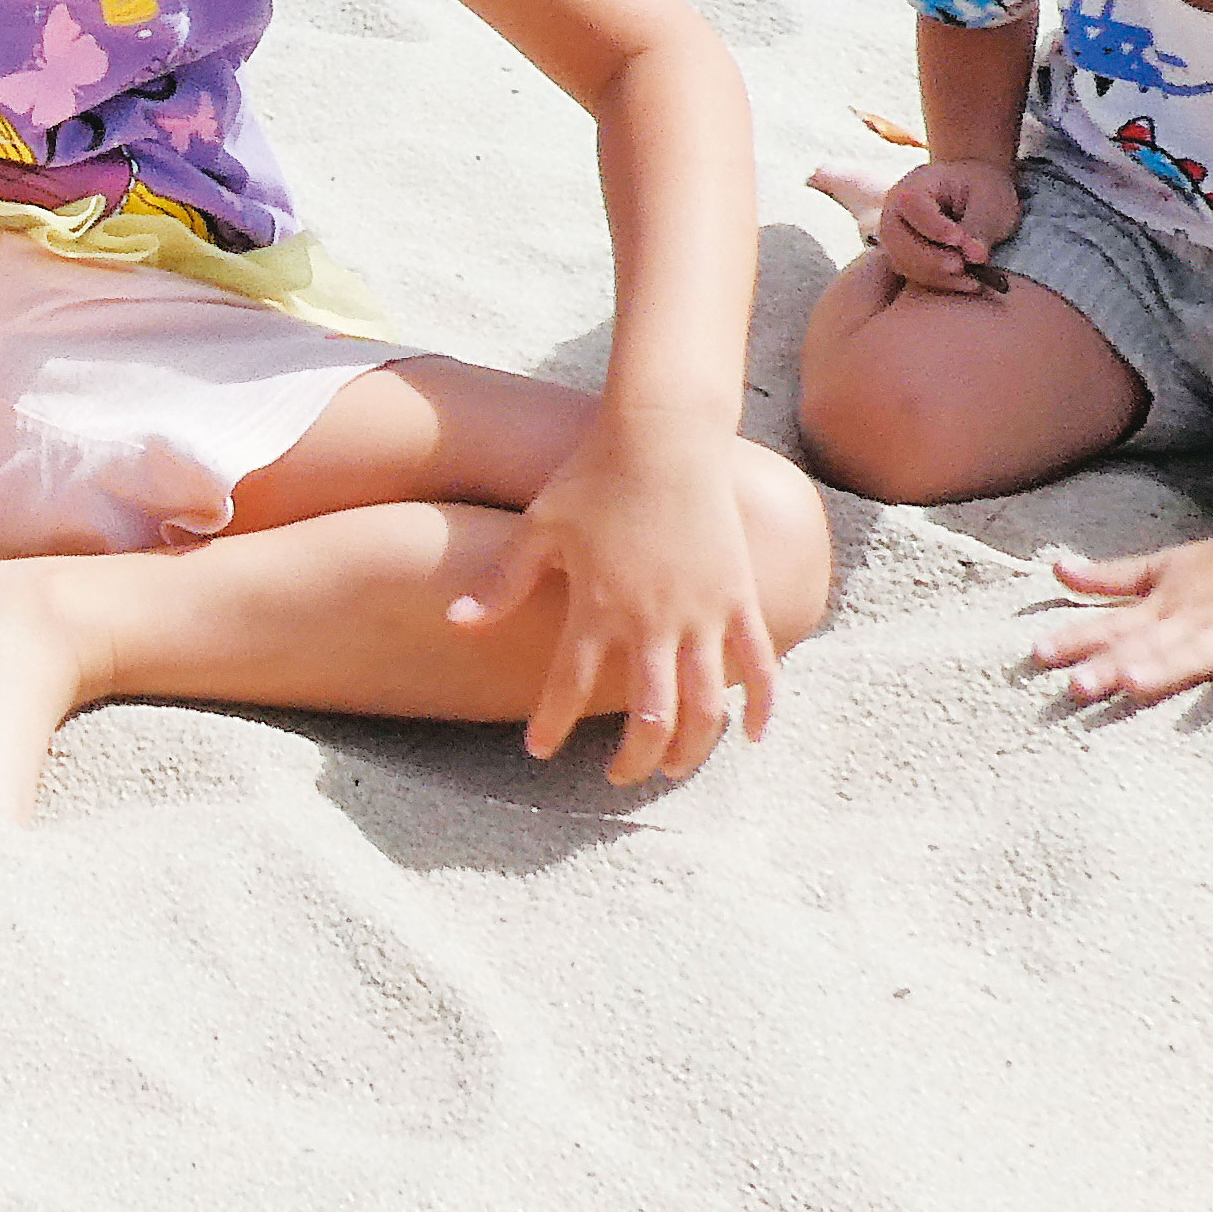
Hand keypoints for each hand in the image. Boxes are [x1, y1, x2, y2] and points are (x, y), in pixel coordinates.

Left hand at [457, 423, 785, 780]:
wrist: (663, 436)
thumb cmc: (593, 477)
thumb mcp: (538, 529)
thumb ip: (500, 583)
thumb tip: (454, 625)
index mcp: (596, 608)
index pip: (566, 688)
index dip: (550, 726)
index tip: (539, 751)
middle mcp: (652, 622)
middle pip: (648, 720)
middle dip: (632, 760)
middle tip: (617, 775)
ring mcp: (702, 613)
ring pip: (705, 707)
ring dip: (692, 750)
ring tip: (673, 769)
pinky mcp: (739, 598)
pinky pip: (758, 665)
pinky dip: (758, 706)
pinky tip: (750, 735)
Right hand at [871, 157, 1021, 295]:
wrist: (977, 194)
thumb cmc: (983, 190)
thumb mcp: (990, 202)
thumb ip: (979, 226)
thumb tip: (973, 258)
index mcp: (917, 183)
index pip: (912, 204)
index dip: (934, 226)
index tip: (961, 240)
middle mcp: (896, 209)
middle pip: (896, 238)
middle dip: (931, 259)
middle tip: (964, 266)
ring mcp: (896, 234)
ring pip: (900, 261)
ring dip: (936, 276)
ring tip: (974, 279)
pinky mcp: (904, 256)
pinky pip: (911, 274)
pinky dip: (937, 283)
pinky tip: (966, 283)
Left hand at [1023, 525, 1212, 704]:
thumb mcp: (1161, 570)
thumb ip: (1111, 580)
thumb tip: (1057, 570)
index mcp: (1163, 607)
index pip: (1113, 627)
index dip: (1077, 640)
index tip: (1038, 654)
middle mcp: (1193, 617)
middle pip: (1148, 645)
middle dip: (1112, 664)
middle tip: (1076, 686)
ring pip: (1198, 650)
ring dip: (1167, 666)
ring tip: (1135, 682)